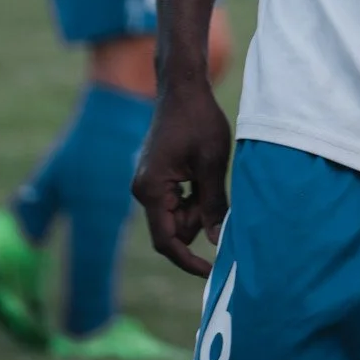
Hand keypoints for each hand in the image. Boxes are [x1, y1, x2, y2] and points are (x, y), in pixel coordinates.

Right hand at [132, 82, 232, 278]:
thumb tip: (216, 241)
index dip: (188, 260)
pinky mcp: (154, 178)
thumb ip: (213, 204)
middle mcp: (142, 191)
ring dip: (196, 208)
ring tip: (210, 176)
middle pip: (172, 230)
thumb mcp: (211, 163)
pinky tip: (202, 174)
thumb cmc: (198, 120)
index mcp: (152, 190)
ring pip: (175, 217)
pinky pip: (173, 202)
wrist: (182, 88)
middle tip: (217, 193)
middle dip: (197, 222)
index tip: (212, 271)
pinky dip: (191, 198)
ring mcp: (146, 184)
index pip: (166, 241)